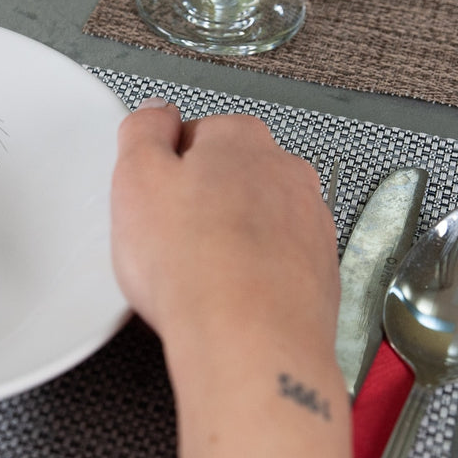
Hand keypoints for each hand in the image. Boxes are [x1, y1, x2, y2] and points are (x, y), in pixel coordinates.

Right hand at [111, 103, 357, 457]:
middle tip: (169, 239)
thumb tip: (155, 111)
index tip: (151, 197)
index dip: (166, 168)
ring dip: (232, 239)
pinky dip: (256, 276)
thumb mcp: (136, 177)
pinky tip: (229, 300)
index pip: (196, 133)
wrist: (250, 345)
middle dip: (203, 201)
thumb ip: (143, 130)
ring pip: (259, 220)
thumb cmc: (192, 266)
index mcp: (241, 138)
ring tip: (199, 276)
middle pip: (232, 176)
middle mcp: (287, 172)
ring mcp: (312, 224)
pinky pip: (279, 264)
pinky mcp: (322, 274)